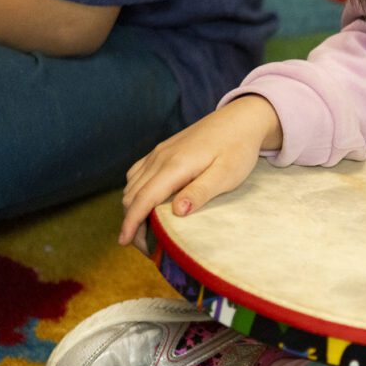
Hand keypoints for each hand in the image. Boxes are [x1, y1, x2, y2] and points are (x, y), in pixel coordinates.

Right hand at [119, 95, 282, 250]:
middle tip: (142, 246)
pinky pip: (138, 172)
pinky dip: (136, 191)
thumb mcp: (226, 174)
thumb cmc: (238, 148)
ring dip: (132, 207)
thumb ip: (200, 192)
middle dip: (131, 220)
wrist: (241, 119)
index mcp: (175, 166)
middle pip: (132, 194)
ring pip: (132, 183)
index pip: (143, 199)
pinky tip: (145, 202)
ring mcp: (160, 152)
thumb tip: (176, 212)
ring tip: (143, 230)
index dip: (131, 222)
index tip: (124, 242)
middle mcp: (161, 157)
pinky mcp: (163, 149)